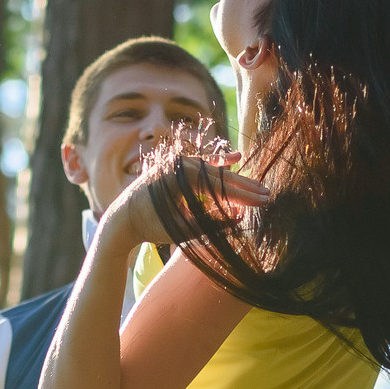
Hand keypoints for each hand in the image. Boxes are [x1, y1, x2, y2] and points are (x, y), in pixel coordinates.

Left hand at [100, 153, 270, 253]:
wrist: (122, 218)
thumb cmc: (150, 226)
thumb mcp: (182, 228)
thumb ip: (211, 224)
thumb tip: (240, 218)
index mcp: (181, 179)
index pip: (221, 188)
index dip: (244, 196)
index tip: (264, 202)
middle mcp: (179, 165)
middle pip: (220, 176)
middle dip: (245, 187)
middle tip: (267, 194)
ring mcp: (177, 163)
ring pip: (213, 170)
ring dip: (235, 179)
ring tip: (256, 186)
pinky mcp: (175, 166)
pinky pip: (201, 164)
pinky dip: (218, 163)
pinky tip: (235, 160)